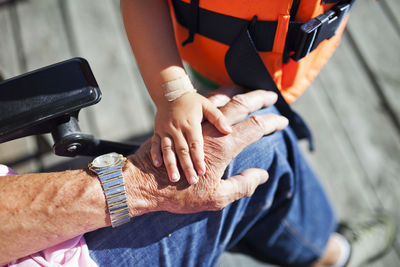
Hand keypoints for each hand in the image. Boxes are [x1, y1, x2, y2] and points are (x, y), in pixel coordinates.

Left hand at [125, 88, 285, 215]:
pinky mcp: (185, 124)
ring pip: (222, 101)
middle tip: (272, 96)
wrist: (146, 182)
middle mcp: (213, 131)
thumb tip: (262, 174)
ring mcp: (198, 125)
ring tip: (250, 92)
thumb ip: (242, 185)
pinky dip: (217, 97)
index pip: (255, 128)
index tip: (282, 122)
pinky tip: (222, 96)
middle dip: (259, 99)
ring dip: (239, 93)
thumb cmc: (181, 194)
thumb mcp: (216, 198)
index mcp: (224, 147)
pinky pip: (204, 105)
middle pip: (241, 106)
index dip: (272, 123)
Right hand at [151, 92, 231, 184]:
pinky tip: (157, 165)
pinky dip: (155, 154)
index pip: (195, 144)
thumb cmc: (192, 102)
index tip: (202, 171)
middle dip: (187, 166)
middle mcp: (177, 128)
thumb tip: (229, 131)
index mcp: (191, 124)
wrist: (170, 93)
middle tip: (192, 181)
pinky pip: (155, 144)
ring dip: (170, 164)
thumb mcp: (207, 105)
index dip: (198, 158)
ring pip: (167, 149)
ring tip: (174, 178)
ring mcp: (165, 130)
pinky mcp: (157, 132)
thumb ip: (218, 118)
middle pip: (182, 150)